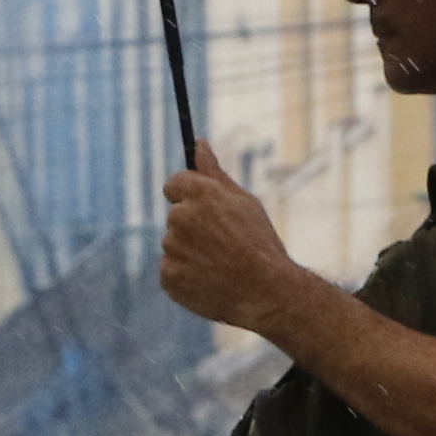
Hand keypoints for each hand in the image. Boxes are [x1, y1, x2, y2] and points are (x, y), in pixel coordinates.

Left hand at [155, 152, 304, 340]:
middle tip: (222, 243)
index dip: (187, 195)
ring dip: (190, 252)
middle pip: (175, 217)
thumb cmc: (259, 243)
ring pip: (173, 245)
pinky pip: (171, 270)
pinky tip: (210, 280)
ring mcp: (173, 249)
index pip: (173, 184)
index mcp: (200, 194)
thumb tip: (199, 142)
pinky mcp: (169, 277)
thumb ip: (214, 172)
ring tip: (220, 264)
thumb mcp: (243, 201)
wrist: (266, 292)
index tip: (202, 209)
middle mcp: (181, 218)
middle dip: (193, 226)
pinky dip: (186, 275)